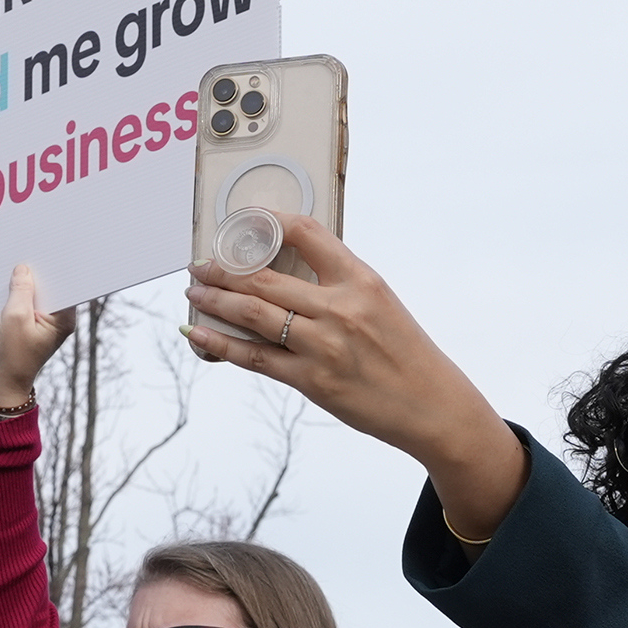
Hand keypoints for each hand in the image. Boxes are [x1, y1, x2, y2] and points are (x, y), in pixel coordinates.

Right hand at [0, 265, 77, 410]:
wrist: (4, 379)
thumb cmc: (11, 355)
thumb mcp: (13, 317)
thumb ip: (20, 290)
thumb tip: (24, 269)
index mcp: (64, 319)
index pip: (67, 285)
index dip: (58, 267)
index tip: (51, 250)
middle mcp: (61, 318)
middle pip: (54, 286)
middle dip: (40, 273)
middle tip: (28, 256)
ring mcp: (48, 320)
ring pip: (40, 292)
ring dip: (27, 284)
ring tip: (16, 269)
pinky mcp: (35, 321)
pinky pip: (30, 301)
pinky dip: (20, 294)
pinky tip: (10, 286)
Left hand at [179, 216, 527, 537]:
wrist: (432, 406)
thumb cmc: (407, 354)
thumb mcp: (382, 303)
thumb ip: (339, 285)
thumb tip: (291, 274)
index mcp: (361, 279)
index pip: (307, 232)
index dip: (268, 221)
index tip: (243, 221)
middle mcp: (340, 308)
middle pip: (264, 276)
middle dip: (222, 268)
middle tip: (200, 265)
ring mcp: (323, 345)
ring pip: (252, 313)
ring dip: (215, 300)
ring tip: (195, 292)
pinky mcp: (311, 380)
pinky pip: (254, 357)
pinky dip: (220, 344)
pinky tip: (199, 334)